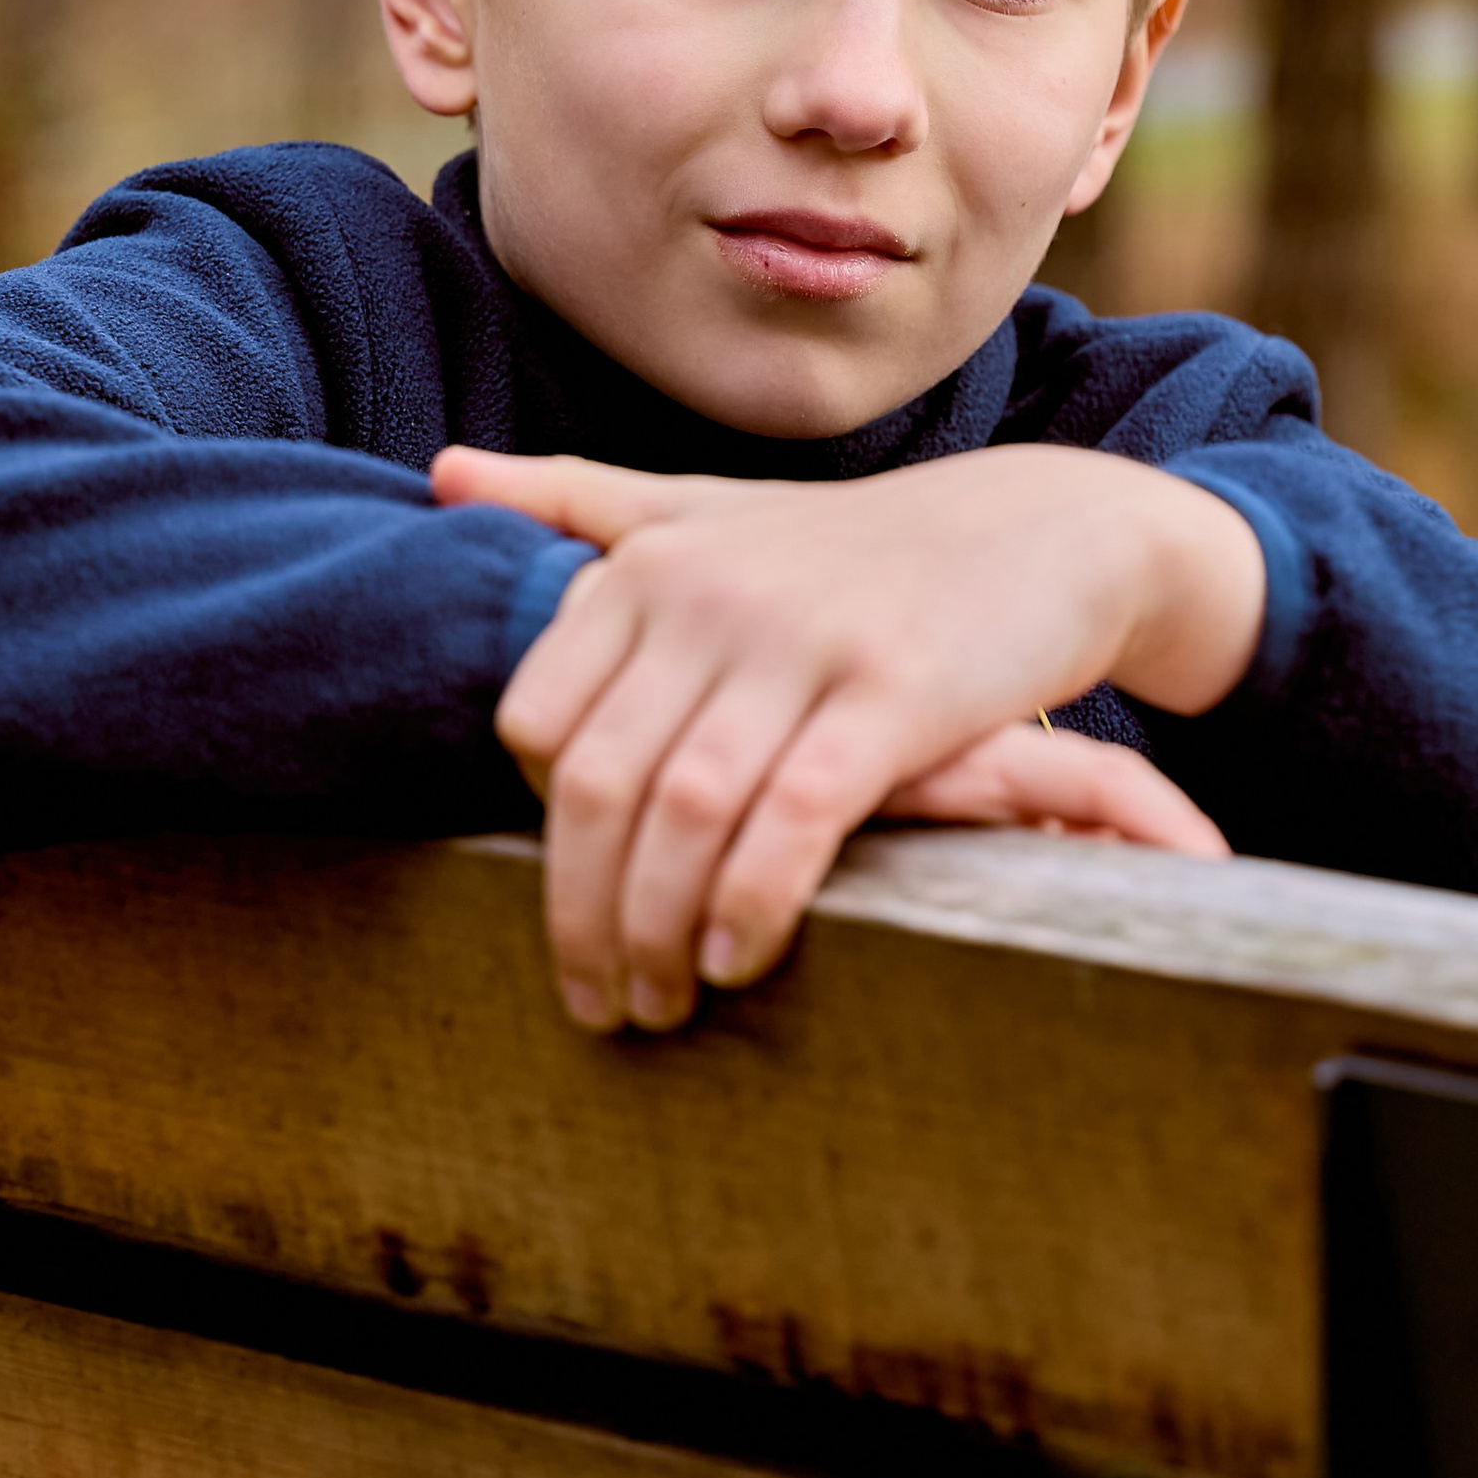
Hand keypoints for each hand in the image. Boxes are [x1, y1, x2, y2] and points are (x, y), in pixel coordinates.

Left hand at [431, 443, 1259, 1031]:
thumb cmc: (851, 549)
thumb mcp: (705, 511)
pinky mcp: (896, 691)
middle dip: (581, 914)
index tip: (571, 894)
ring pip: (685, 811)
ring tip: (661, 1003)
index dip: (541, 824)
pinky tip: (738, 957)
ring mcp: (803, 641)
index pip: (537, 720)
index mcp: (652, 564)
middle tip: (597, 1001)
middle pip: (598, 783)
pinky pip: (794, 817)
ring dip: (657, 929)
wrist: (1040, 530)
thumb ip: (573, 503)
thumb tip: (437, 474)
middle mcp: (712, 594)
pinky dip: (753, 900)